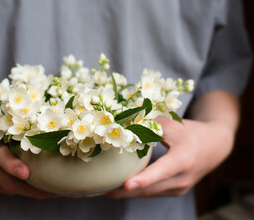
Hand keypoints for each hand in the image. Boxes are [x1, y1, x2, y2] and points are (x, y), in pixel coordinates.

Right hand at [0, 129, 56, 198]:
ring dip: (31, 192)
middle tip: (54, 191)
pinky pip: (5, 188)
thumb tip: (47, 124)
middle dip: (32, 189)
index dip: (11, 166)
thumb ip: (17, 123)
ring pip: (8, 187)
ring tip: (53, 192)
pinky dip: (23, 189)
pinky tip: (38, 187)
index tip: (25, 173)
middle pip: (7, 181)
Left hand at [106, 118, 234, 197]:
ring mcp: (179, 188)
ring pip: (150, 193)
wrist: (214, 147)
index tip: (126, 184)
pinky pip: (153, 192)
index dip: (144, 179)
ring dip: (128, 192)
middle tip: (103, 189)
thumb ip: (150, 127)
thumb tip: (123, 127)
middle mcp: (183, 178)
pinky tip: (121, 186)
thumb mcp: (173, 125)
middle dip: (126, 191)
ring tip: (106, 189)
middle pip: (150, 188)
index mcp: (184, 159)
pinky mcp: (175, 191)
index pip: (162, 171)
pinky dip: (137, 190)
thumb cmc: (191, 132)